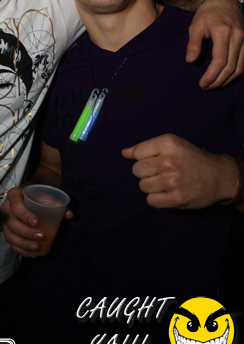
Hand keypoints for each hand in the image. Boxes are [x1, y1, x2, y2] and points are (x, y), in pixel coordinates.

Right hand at [1, 186, 72, 256]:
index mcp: (14, 195)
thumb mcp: (45, 195)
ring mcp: (4, 221)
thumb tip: (69, 215)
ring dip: (23, 243)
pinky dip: (21, 250)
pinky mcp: (7, 232)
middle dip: (26, 232)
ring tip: (37, 247)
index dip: (24, 215)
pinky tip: (32, 253)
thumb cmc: (37, 196)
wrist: (28, 197)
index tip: (36, 222)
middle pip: (12, 223)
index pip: (16, 205)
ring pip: (10, 235)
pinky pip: (11, 244)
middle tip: (41, 236)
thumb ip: (57, 203)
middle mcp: (6, 208)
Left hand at [121, 134, 236, 208]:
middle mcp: (169, 160)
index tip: (154, 161)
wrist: (220, 176)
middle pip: (137, 170)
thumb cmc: (193, 159)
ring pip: (143, 186)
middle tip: (160, 173)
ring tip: (165, 183)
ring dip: (151, 186)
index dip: (143, 158)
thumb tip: (124, 153)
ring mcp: (173, 180)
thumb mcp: (173, 144)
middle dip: (146, 173)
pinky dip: (157, 199)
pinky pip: (151, 201)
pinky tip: (167, 193)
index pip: (137, 153)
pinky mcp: (177, 198)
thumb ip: (147, 147)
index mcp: (168, 143)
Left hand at [186, 0, 243, 88]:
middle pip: (231, 67)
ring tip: (215, 84)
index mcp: (223, 32)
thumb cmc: (208, 13)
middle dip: (218, 81)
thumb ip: (193, 43)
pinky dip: (237, 73)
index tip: (202, 83)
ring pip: (241, 67)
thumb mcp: (196, 25)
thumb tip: (190, 61)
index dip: (211, 75)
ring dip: (228, 80)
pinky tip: (226, 77)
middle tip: (206, 86)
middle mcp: (238, 36)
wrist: (226, 0)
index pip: (220, 61)